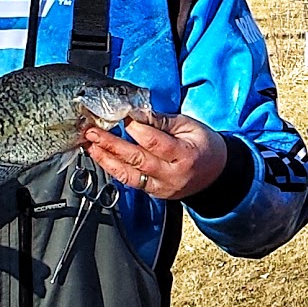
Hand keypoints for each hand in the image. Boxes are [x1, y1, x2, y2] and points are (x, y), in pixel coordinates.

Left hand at [83, 112, 226, 200]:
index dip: (135, 128)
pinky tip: (103, 158)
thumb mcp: (190, 126)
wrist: (217, 174)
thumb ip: (163, 121)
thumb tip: (137, 113)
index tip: (120, 115)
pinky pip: (130, 183)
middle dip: (111, 144)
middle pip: (137, 159)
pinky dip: (114, 170)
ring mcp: (162, 187)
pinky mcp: (155, 193)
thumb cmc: (205, 146)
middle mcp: (172, 174)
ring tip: (90, 146)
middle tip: (92, 132)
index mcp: (185, 155)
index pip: (154, 141)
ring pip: (129, 175)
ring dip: (106, 159)